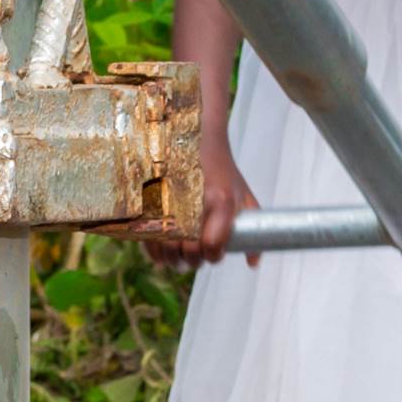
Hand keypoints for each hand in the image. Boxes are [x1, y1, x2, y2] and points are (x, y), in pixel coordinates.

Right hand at [148, 146, 258, 269]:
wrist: (197, 138)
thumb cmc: (223, 171)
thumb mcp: (244, 196)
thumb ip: (253, 229)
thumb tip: (253, 263)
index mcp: (221, 202)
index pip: (212, 246)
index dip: (213, 256)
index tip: (214, 252)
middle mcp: (196, 203)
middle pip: (189, 254)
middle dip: (193, 260)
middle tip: (196, 253)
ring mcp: (169, 202)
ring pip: (167, 251)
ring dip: (173, 259)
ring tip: (179, 251)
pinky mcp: (150, 203)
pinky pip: (149, 241)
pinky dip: (154, 251)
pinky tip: (163, 245)